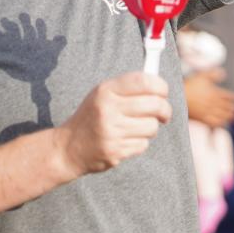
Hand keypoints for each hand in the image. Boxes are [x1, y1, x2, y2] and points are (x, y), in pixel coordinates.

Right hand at [55, 73, 172, 175]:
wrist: (68, 148)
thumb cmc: (93, 117)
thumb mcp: (103, 95)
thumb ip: (129, 88)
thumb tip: (161, 86)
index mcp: (106, 91)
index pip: (144, 81)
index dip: (161, 86)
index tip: (164, 93)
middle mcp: (108, 109)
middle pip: (155, 104)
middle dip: (165, 110)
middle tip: (163, 114)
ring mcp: (111, 132)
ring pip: (152, 126)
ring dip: (150, 128)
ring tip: (136, 128)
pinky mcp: (115, 151)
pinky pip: (143, 144)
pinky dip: (139, 143)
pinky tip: (125, 141)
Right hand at [184, 69, 233, 128]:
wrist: (176, 97)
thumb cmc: (189, 86)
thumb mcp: (201, 76)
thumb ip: (213, 74)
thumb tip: (224, 73)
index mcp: (215, 92)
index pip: (230, 97)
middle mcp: (214, 102)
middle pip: (229, 107)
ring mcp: (208, 111)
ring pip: (224, 116)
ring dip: (230, 117)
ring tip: (233, 118)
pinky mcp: (202, 118)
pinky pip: (215, 123)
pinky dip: (221, 124)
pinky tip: (222, 124)